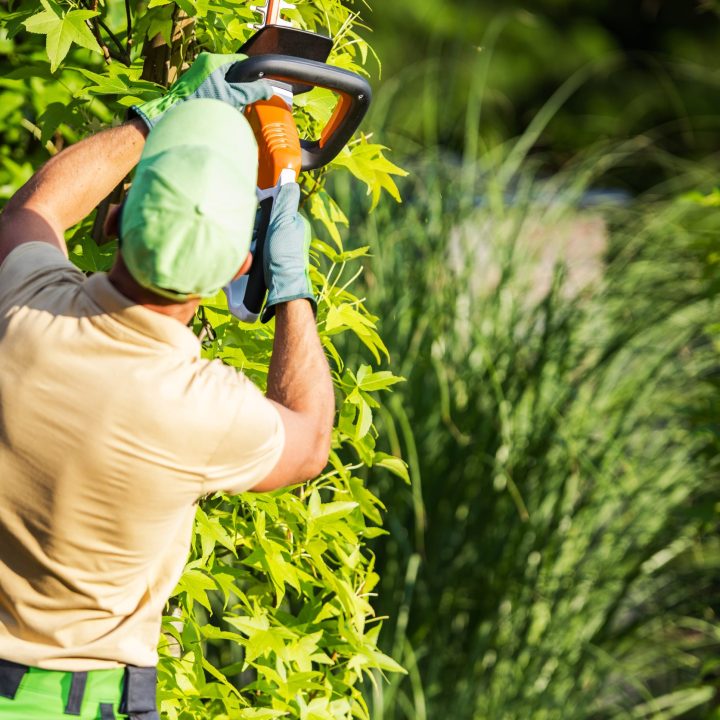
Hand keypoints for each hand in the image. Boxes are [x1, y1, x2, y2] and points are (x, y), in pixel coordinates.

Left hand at [130, 52, 271, 130]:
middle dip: (238, 85)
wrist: (177, 118)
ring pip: (222, 79)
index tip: (256, 87)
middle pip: (231, 71)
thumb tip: (268, 89)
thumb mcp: (232, 99)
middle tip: (242, 99)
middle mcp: (203, 62)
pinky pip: (212, 85)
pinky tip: (218, 107)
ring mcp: (196, 72)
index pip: (240, 60)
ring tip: (229, 105)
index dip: (250, 74)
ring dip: (228, 91)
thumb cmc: (203, 107)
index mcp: (213, 60)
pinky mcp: (192, 84)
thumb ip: (251, 92)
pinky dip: (218, 95)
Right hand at [262, 182, 315, 321]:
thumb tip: (289, 179)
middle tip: (254, 236)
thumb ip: (286, 202)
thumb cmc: (283, 254)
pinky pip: (258, 252)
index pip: (274, 208)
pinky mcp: (273, 263)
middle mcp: (290, 236)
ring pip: (259, 238)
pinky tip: (251, 259)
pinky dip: (253, 254)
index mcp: (294, 224)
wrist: (281, 286)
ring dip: (253, 242)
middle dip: (256, 228)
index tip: (256, 217)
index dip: (262, 211)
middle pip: (265, 223)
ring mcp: (282, 251)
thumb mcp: (284, 223)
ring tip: (251, 249)